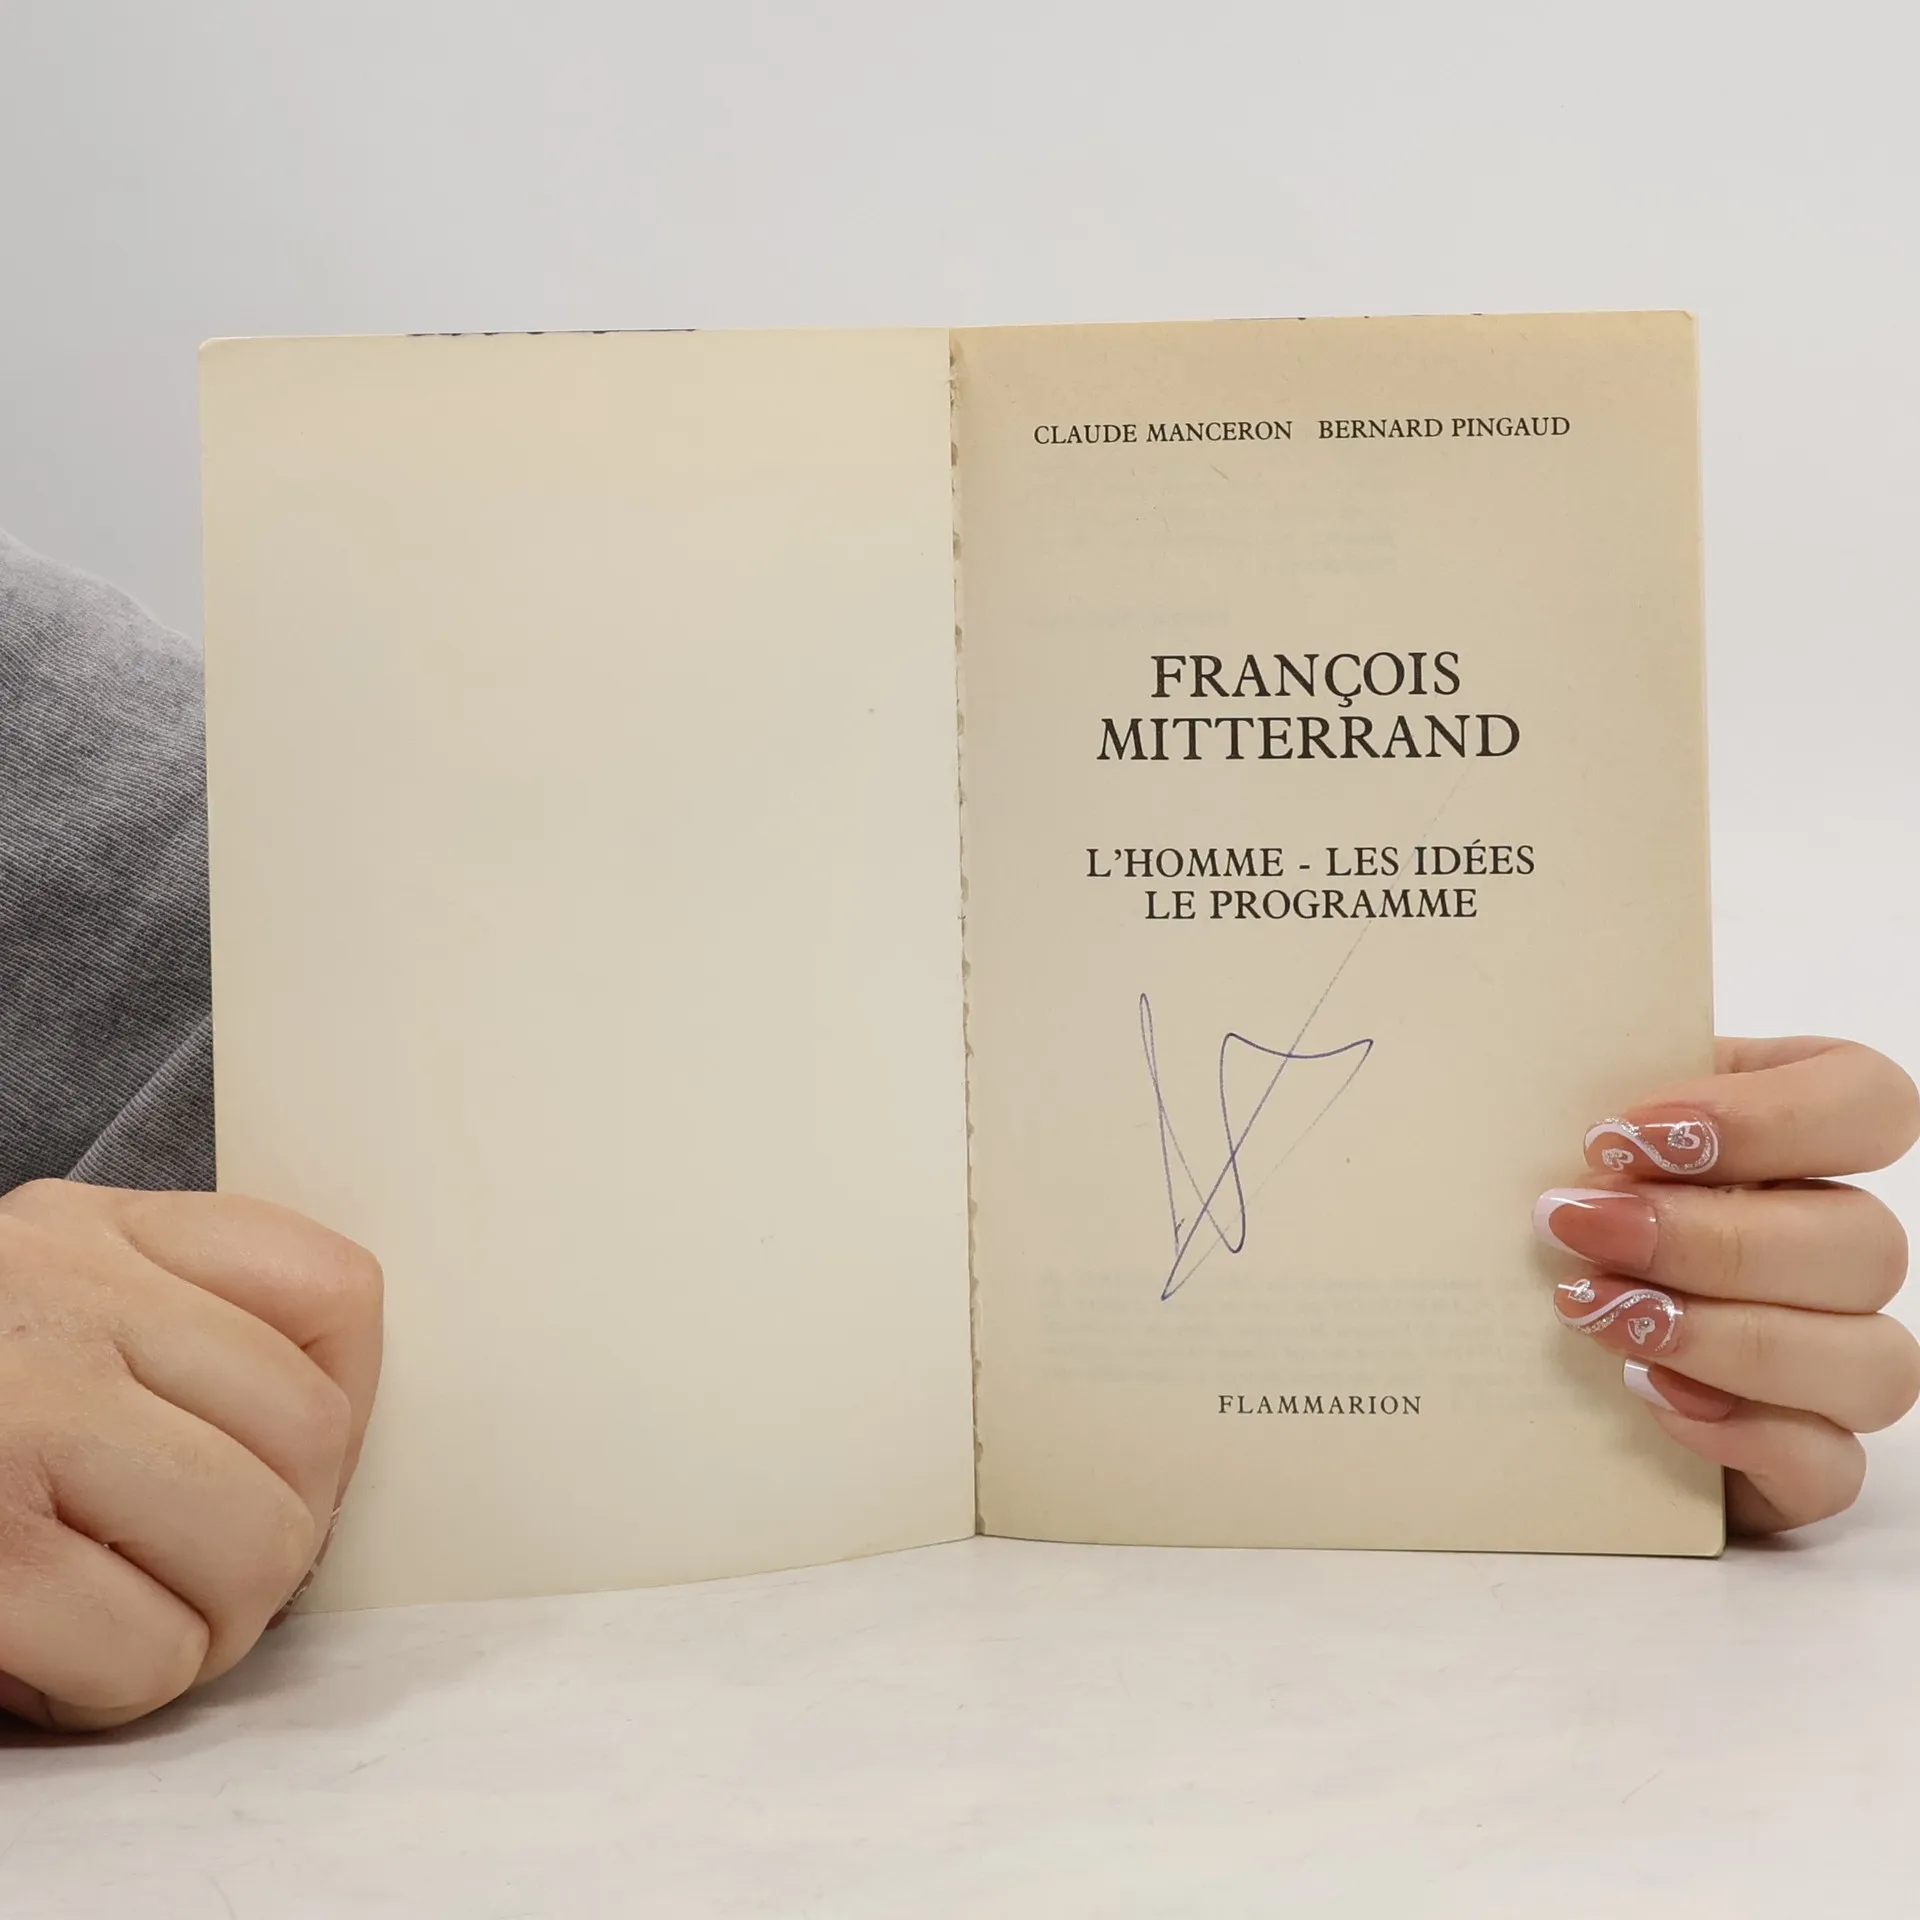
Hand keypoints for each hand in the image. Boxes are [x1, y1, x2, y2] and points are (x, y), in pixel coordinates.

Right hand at [0, 1180, 380, 1729]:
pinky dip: (121, 1683)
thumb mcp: (42, 1296)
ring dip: (211, 1622)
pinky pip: (150, 1652)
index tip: (283, 1463)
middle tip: (196, 1572)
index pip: (332, 1290)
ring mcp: (18, 1420)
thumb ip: (171, 1318)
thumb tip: (332, 1424)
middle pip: (312, 1441)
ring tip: (130, 1614)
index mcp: (93, 1231)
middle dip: (274, 1542)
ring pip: (258, 1550)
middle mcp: (62, 1301)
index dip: (342, 1404)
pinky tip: (49, 1654)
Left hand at [1535, 1037, 1919, 1532]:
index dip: (1767, 1117)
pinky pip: (1828, 1467)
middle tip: (1582, 1233)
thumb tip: (1585, 1126)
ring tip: (1599, 1314)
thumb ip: (1587, 1105)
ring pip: (1872, 1362)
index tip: (1621, 1136)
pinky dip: (1743, 1435)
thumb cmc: (1551, 1204)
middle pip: (1867, 1243)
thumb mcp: (1559, 1133)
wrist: (1502, 1336)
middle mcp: (1834, 1247)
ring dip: (1728, 1338)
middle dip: (1711, 1241)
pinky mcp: (1802, 1460)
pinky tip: (1649, 1394)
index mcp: (1792, 1140)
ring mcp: (1833, 1360)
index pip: (1867, 1101)